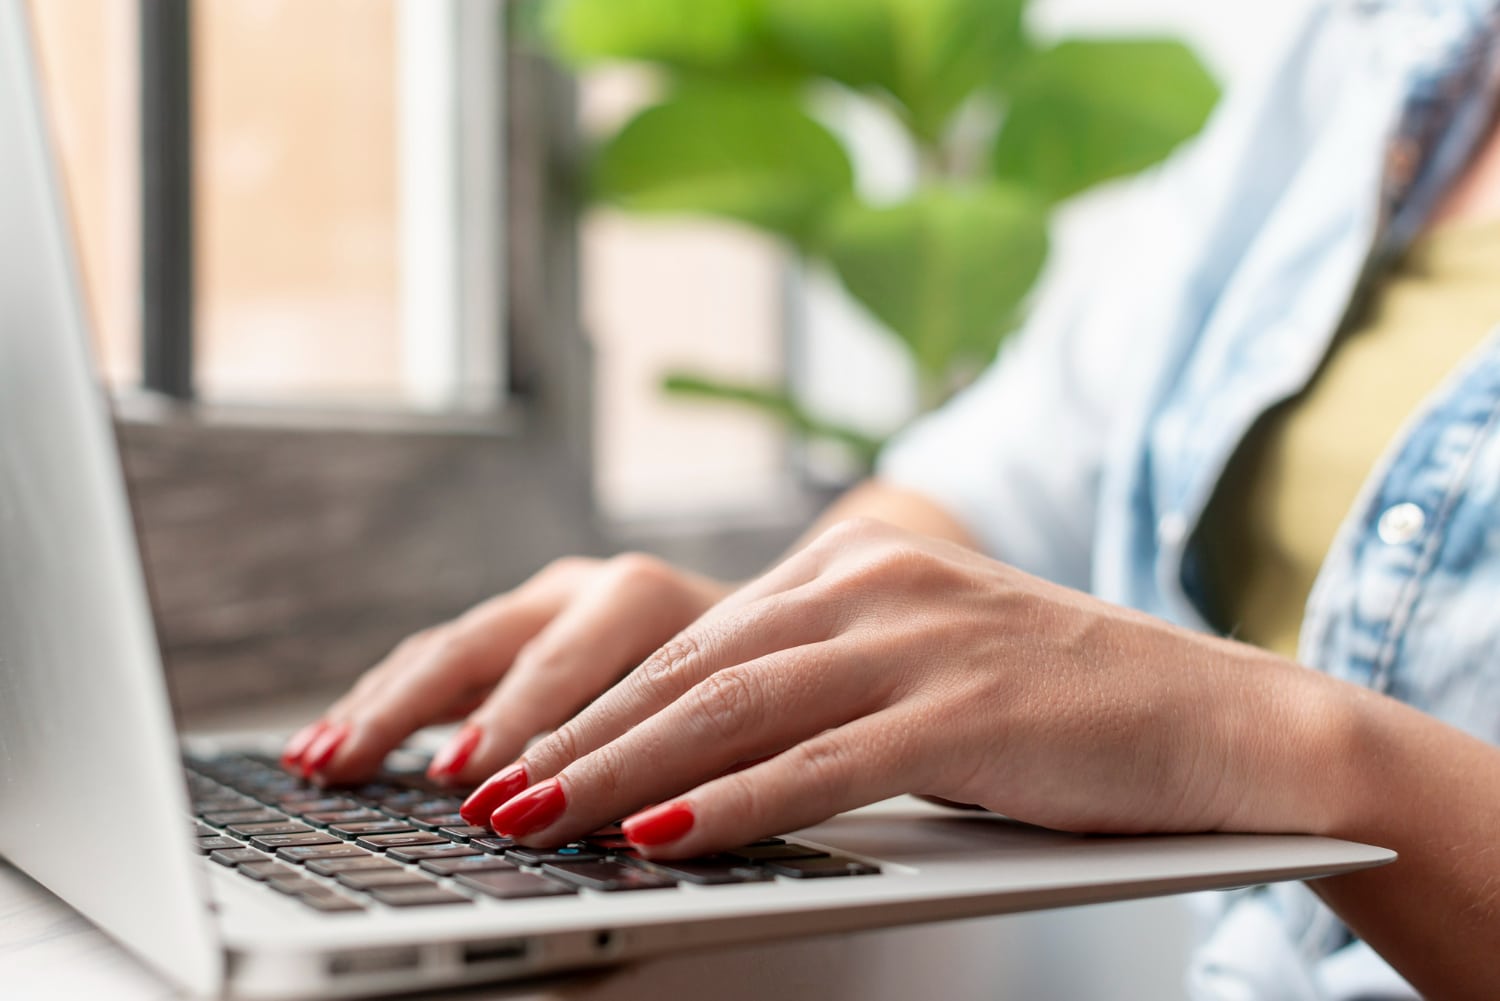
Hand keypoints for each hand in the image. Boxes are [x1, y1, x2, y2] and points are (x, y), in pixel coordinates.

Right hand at [281, 554, 729, 786]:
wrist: (773, 620)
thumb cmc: (758, 680)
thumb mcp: (739, 713)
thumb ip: (674, 754)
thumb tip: (606, 817)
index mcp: (643, 600)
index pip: (564, 668)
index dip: (514, 728)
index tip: (467, 782)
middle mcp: (586, 588)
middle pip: (484, 646)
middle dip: (412, 711)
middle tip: (353, 763)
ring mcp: (547, 600)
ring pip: (450, 647)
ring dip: (381, 703)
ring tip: (318, 756)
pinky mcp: (520, 622)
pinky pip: (443, 658)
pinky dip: (390, 699)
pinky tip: (336, 737)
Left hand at [458, 519, 1337, 855]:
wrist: (1223, 721)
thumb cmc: (1064, 709)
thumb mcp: (926, 665)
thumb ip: (826, 678)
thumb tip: (708, 741)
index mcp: (859, 564)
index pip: (697, 638)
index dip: (597, 701)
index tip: (520, 753)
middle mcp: (877, 583)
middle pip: (695, 668)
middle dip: (582, 738)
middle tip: (491, 793)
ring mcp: (922, 641)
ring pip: (738, 709)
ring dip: (626, 772)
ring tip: (539, 820)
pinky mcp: (967, 711)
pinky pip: (824, 765)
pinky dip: (735, 806)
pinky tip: (665, 839)